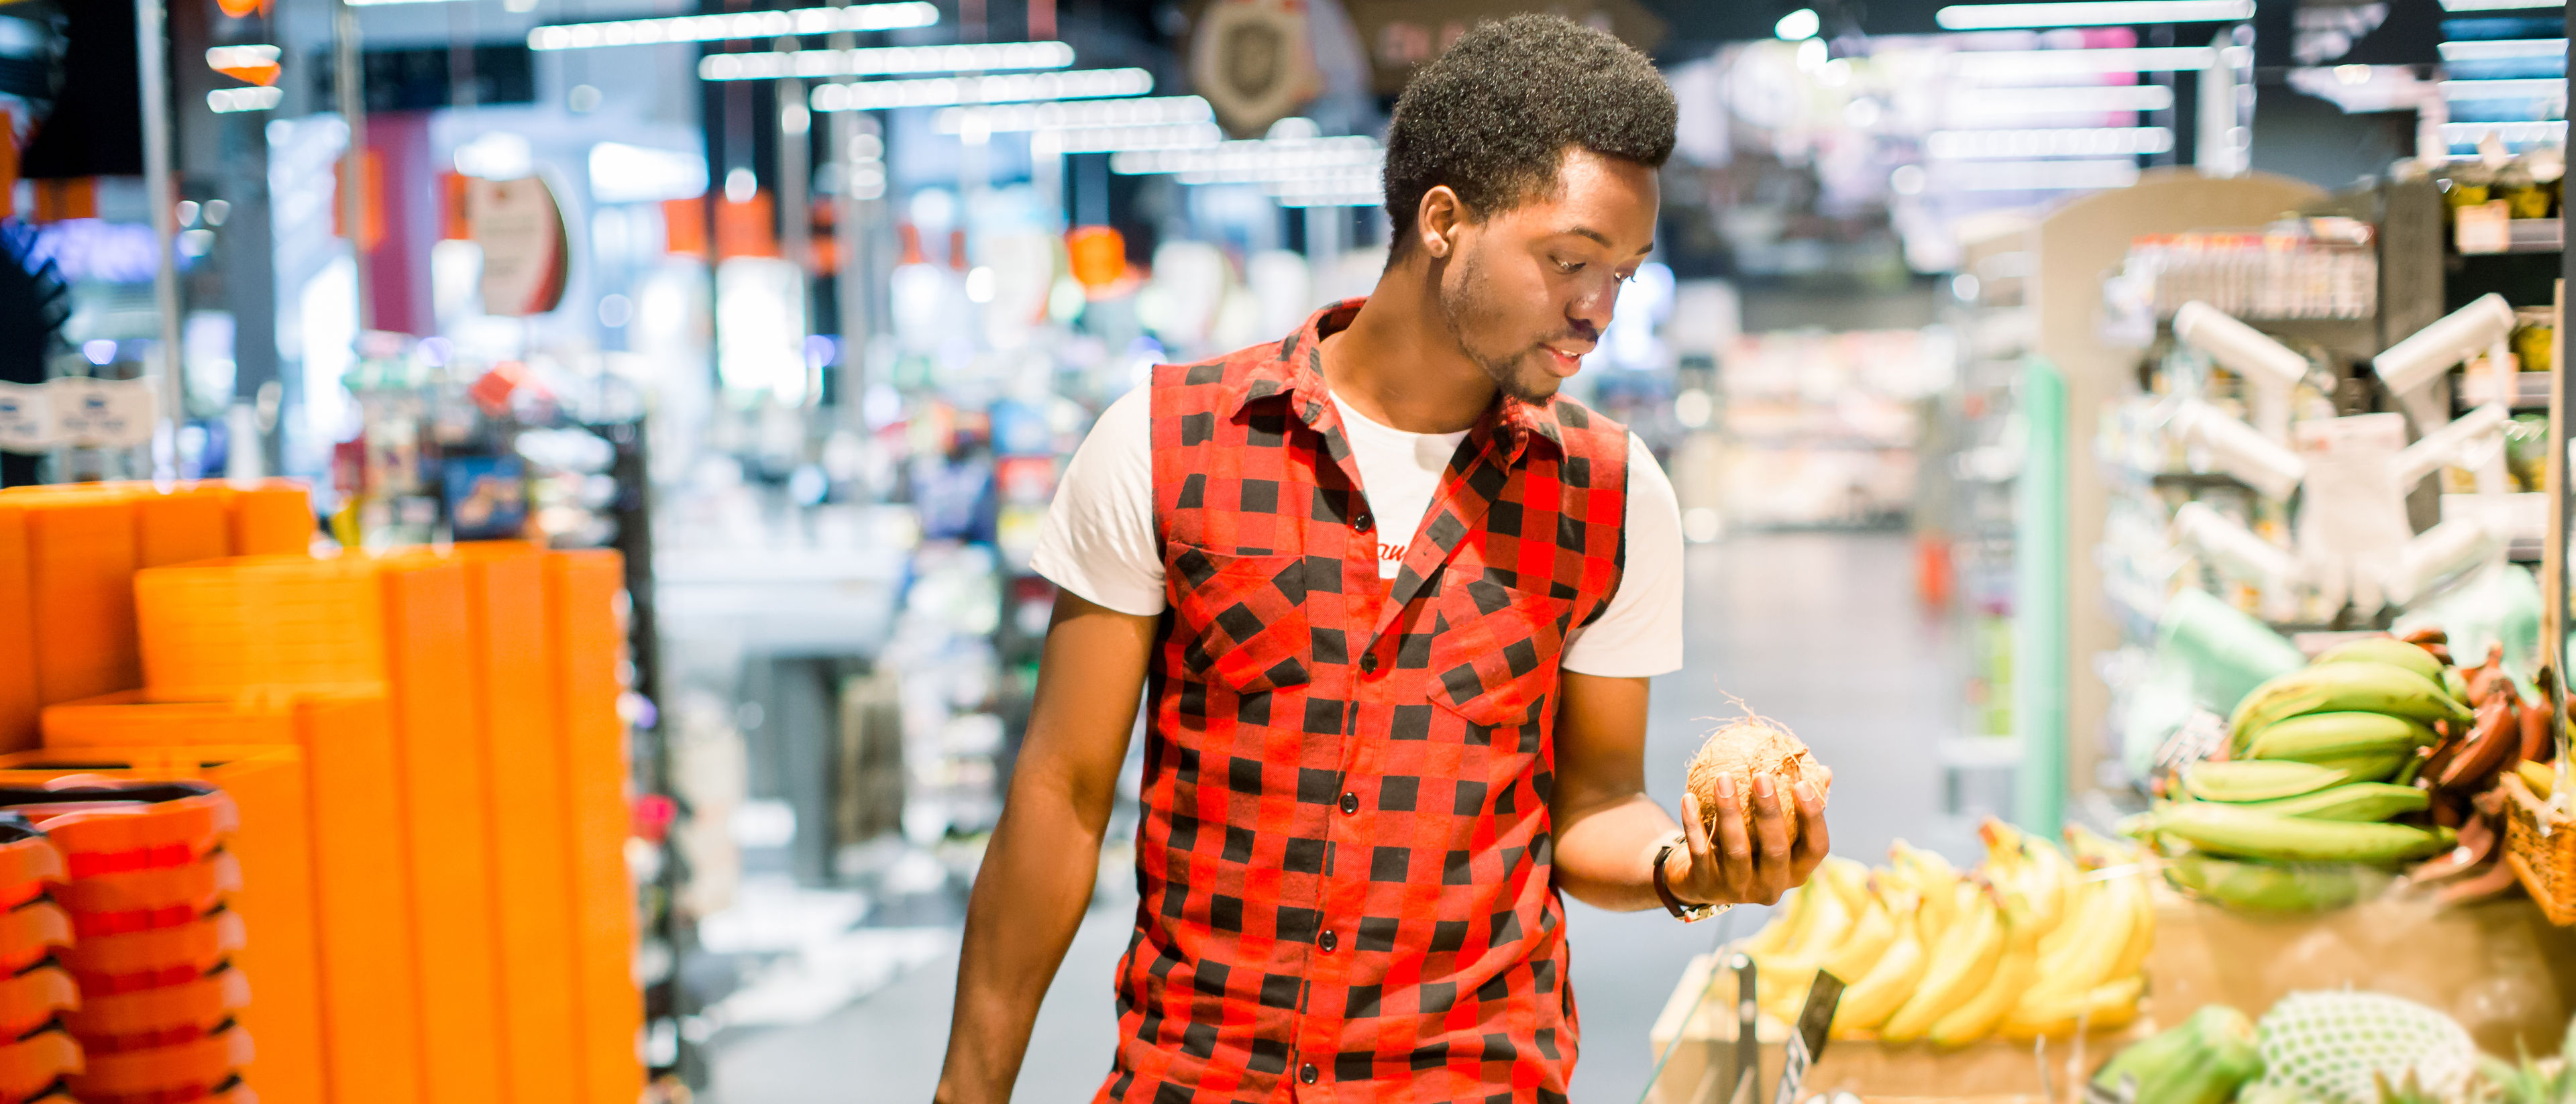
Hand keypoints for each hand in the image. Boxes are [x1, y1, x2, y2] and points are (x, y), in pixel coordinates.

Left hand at [1668, 773, 1828, 906]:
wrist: (1700, 881)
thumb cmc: (1750, 846)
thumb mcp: (1775, 831)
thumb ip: (1799, 806)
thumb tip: (1824, 771)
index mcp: (1796, 872)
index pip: (1816, 848)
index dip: (1813, 817)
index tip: (1802, 783)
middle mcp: (1772, 887)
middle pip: (1776, 850)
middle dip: (1769, 812)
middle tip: (1761, 776)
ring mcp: (1738, 889)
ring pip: (1736, 850)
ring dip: (1729, 811)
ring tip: (1722, 777)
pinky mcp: (1707, 885)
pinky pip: (1700, 851)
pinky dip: (1693, 824)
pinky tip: (1688, 797)